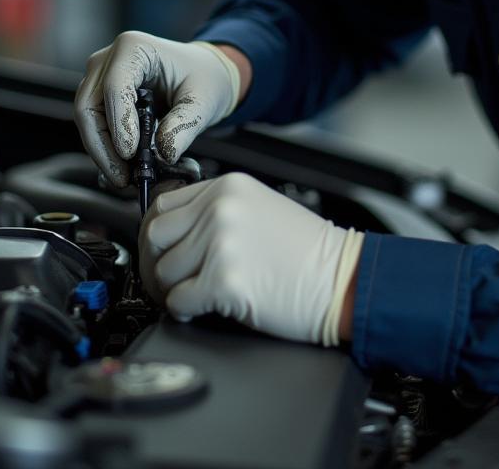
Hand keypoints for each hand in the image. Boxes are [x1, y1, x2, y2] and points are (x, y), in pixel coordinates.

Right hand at [74, 32, 243, 185]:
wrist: (202, 73)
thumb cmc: (203, 78)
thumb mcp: (204, 101)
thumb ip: (185, 125)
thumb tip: (165, 154)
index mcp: (134, 48)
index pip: (115, 86)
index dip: (119, 122)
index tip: (130, 153)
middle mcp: (108, 59)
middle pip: (88, 105)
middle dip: (102, 145)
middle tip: (122, 176)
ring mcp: (100, 76)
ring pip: (86, 118)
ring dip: (101, 150)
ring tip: (124, 176)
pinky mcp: (100, 95)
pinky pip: (93, 124)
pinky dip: (105, 148)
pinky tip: (122, 167)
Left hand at [138, 172, 362, 345]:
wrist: (343, 279)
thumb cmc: (307, 252)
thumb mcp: (258, 207)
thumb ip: (216, 209)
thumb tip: (174, 231)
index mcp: (227, 187)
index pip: (162, 205)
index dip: (158, 234)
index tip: (162, 251)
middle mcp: (220, 209)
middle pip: (155, 237)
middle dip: (158, 263)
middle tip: (171, 280)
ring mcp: (221, 244)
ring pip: (163, 272)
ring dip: (174, 290)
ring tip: (197, 294)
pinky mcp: (224, 281)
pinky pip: (178, 302)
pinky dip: (186, 311)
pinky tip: (206, 308)